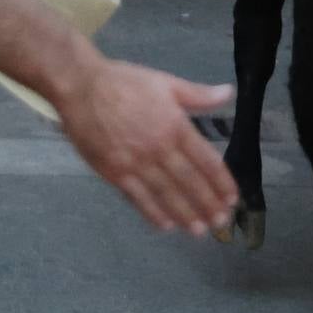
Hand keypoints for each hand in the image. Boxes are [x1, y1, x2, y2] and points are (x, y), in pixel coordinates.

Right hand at [50, 59, 238, 236]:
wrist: (81, 87)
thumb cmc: (124, 83)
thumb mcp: (165, 83)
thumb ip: (198, 94)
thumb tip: (229, 93)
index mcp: (175, 126)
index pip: (206, 160)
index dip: (221, 182)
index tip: (232, 198)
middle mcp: (159, 148)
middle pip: (189, 182)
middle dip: (207, 204)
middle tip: (221, 222)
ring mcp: (136, 163)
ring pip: (166, 194)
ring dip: (185, 214)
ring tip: (199, 230)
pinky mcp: (114, 172)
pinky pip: (137, 197)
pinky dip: (152, 213)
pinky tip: (165, 225)